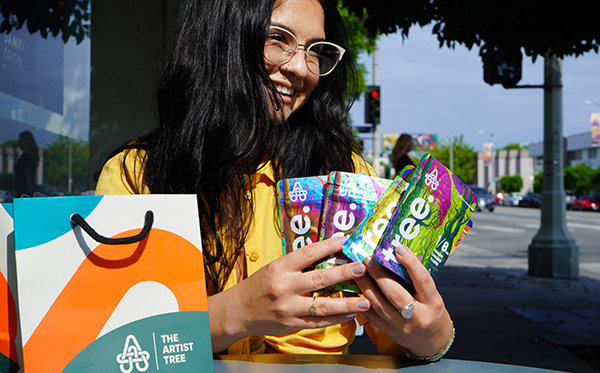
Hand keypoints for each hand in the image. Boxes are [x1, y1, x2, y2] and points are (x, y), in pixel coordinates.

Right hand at [208, 236, 370, 352]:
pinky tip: (350, 314)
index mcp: (280, 268)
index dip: (328, 246)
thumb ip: (297, 264)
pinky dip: (336, 318)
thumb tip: (326, 255)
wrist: (239, 311)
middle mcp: (284, 286)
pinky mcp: (292, 323)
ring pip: (323, 305)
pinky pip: (318, 321)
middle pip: (320, 278)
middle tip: (361, 268)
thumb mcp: (275, 268)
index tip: (345, 241)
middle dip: (344, 273)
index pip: (308, 253)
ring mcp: (288, 307)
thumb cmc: (259, 286)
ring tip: (366, 301)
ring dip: (347, 303)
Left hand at [355, 245, 452, 357]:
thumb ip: (416, 280)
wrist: (431, 340)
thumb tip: (396, 254)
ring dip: (365, 285)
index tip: (398, 248)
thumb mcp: (432, 295)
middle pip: (395, 294)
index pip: (422, 280)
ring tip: (357, 270)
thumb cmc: (430, 311)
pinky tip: (352, 288)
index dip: (411, 263)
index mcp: (433, 303)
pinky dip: (359, 300)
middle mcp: (417, 316)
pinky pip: (370, 315)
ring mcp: (401, 326)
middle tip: (368, 258)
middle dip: (379, 274)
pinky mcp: (388, 331)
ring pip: (378, 304)